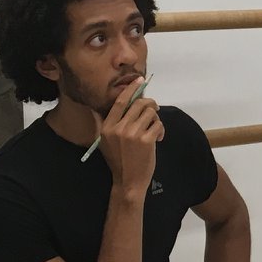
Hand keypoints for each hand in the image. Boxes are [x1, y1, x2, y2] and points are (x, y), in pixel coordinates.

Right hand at [99, 75, 163, 190]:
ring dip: (156, 118)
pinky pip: (159, 124)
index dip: (131, 88)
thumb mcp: (104, 141)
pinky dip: (161, 129)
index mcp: (107, 126)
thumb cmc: (118, 161)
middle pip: (140, 103)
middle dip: (150, 104)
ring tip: (154, 128)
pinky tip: (158, 138)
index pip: (121, 101)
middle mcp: (119, 128)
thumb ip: (103, 122)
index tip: (140, 80)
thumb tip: (101, 105)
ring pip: (151, 112)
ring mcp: (133, 134)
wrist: (128, 181)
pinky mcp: (147, 140)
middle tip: (154, 109)